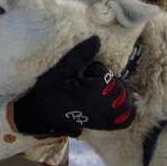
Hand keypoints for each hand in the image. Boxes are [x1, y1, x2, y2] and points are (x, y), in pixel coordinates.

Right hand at [13, 36, 134, 136]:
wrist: (39, 112)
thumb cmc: (48, 89)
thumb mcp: (60, 68)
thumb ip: (79, 55)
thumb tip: (97, 40)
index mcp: (88, 94)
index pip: (108, 78)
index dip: (99, 70)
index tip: (88, 70)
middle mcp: (97, 109)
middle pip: (120, 90)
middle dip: (112, 80)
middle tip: (96, 77)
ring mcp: (101, 119)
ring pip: (125, 104)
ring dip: (122, 93)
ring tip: (107, 87)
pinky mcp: (102, 125)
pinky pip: (125, 120)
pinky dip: (127, 111)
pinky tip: (117, 102)